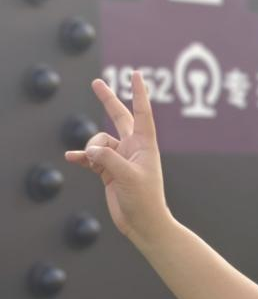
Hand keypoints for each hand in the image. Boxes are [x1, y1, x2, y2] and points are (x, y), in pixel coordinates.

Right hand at [64, 70, 169, 242]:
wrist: (143, 224)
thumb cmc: (144, 201)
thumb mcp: (127, 176)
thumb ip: (107, 158)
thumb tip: (89, 150)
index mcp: (145, 146)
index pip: (142, 114)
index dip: (138, 93)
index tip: (136, 74)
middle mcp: (133, 149)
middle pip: (118, 117)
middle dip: (107, 100)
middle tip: (96, 82)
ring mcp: (120, 159)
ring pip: (98, 141)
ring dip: (90, 149)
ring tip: (93, 162)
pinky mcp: (109, 170)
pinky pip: (90, 157)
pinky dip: (81, 157)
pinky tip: (71, 158)